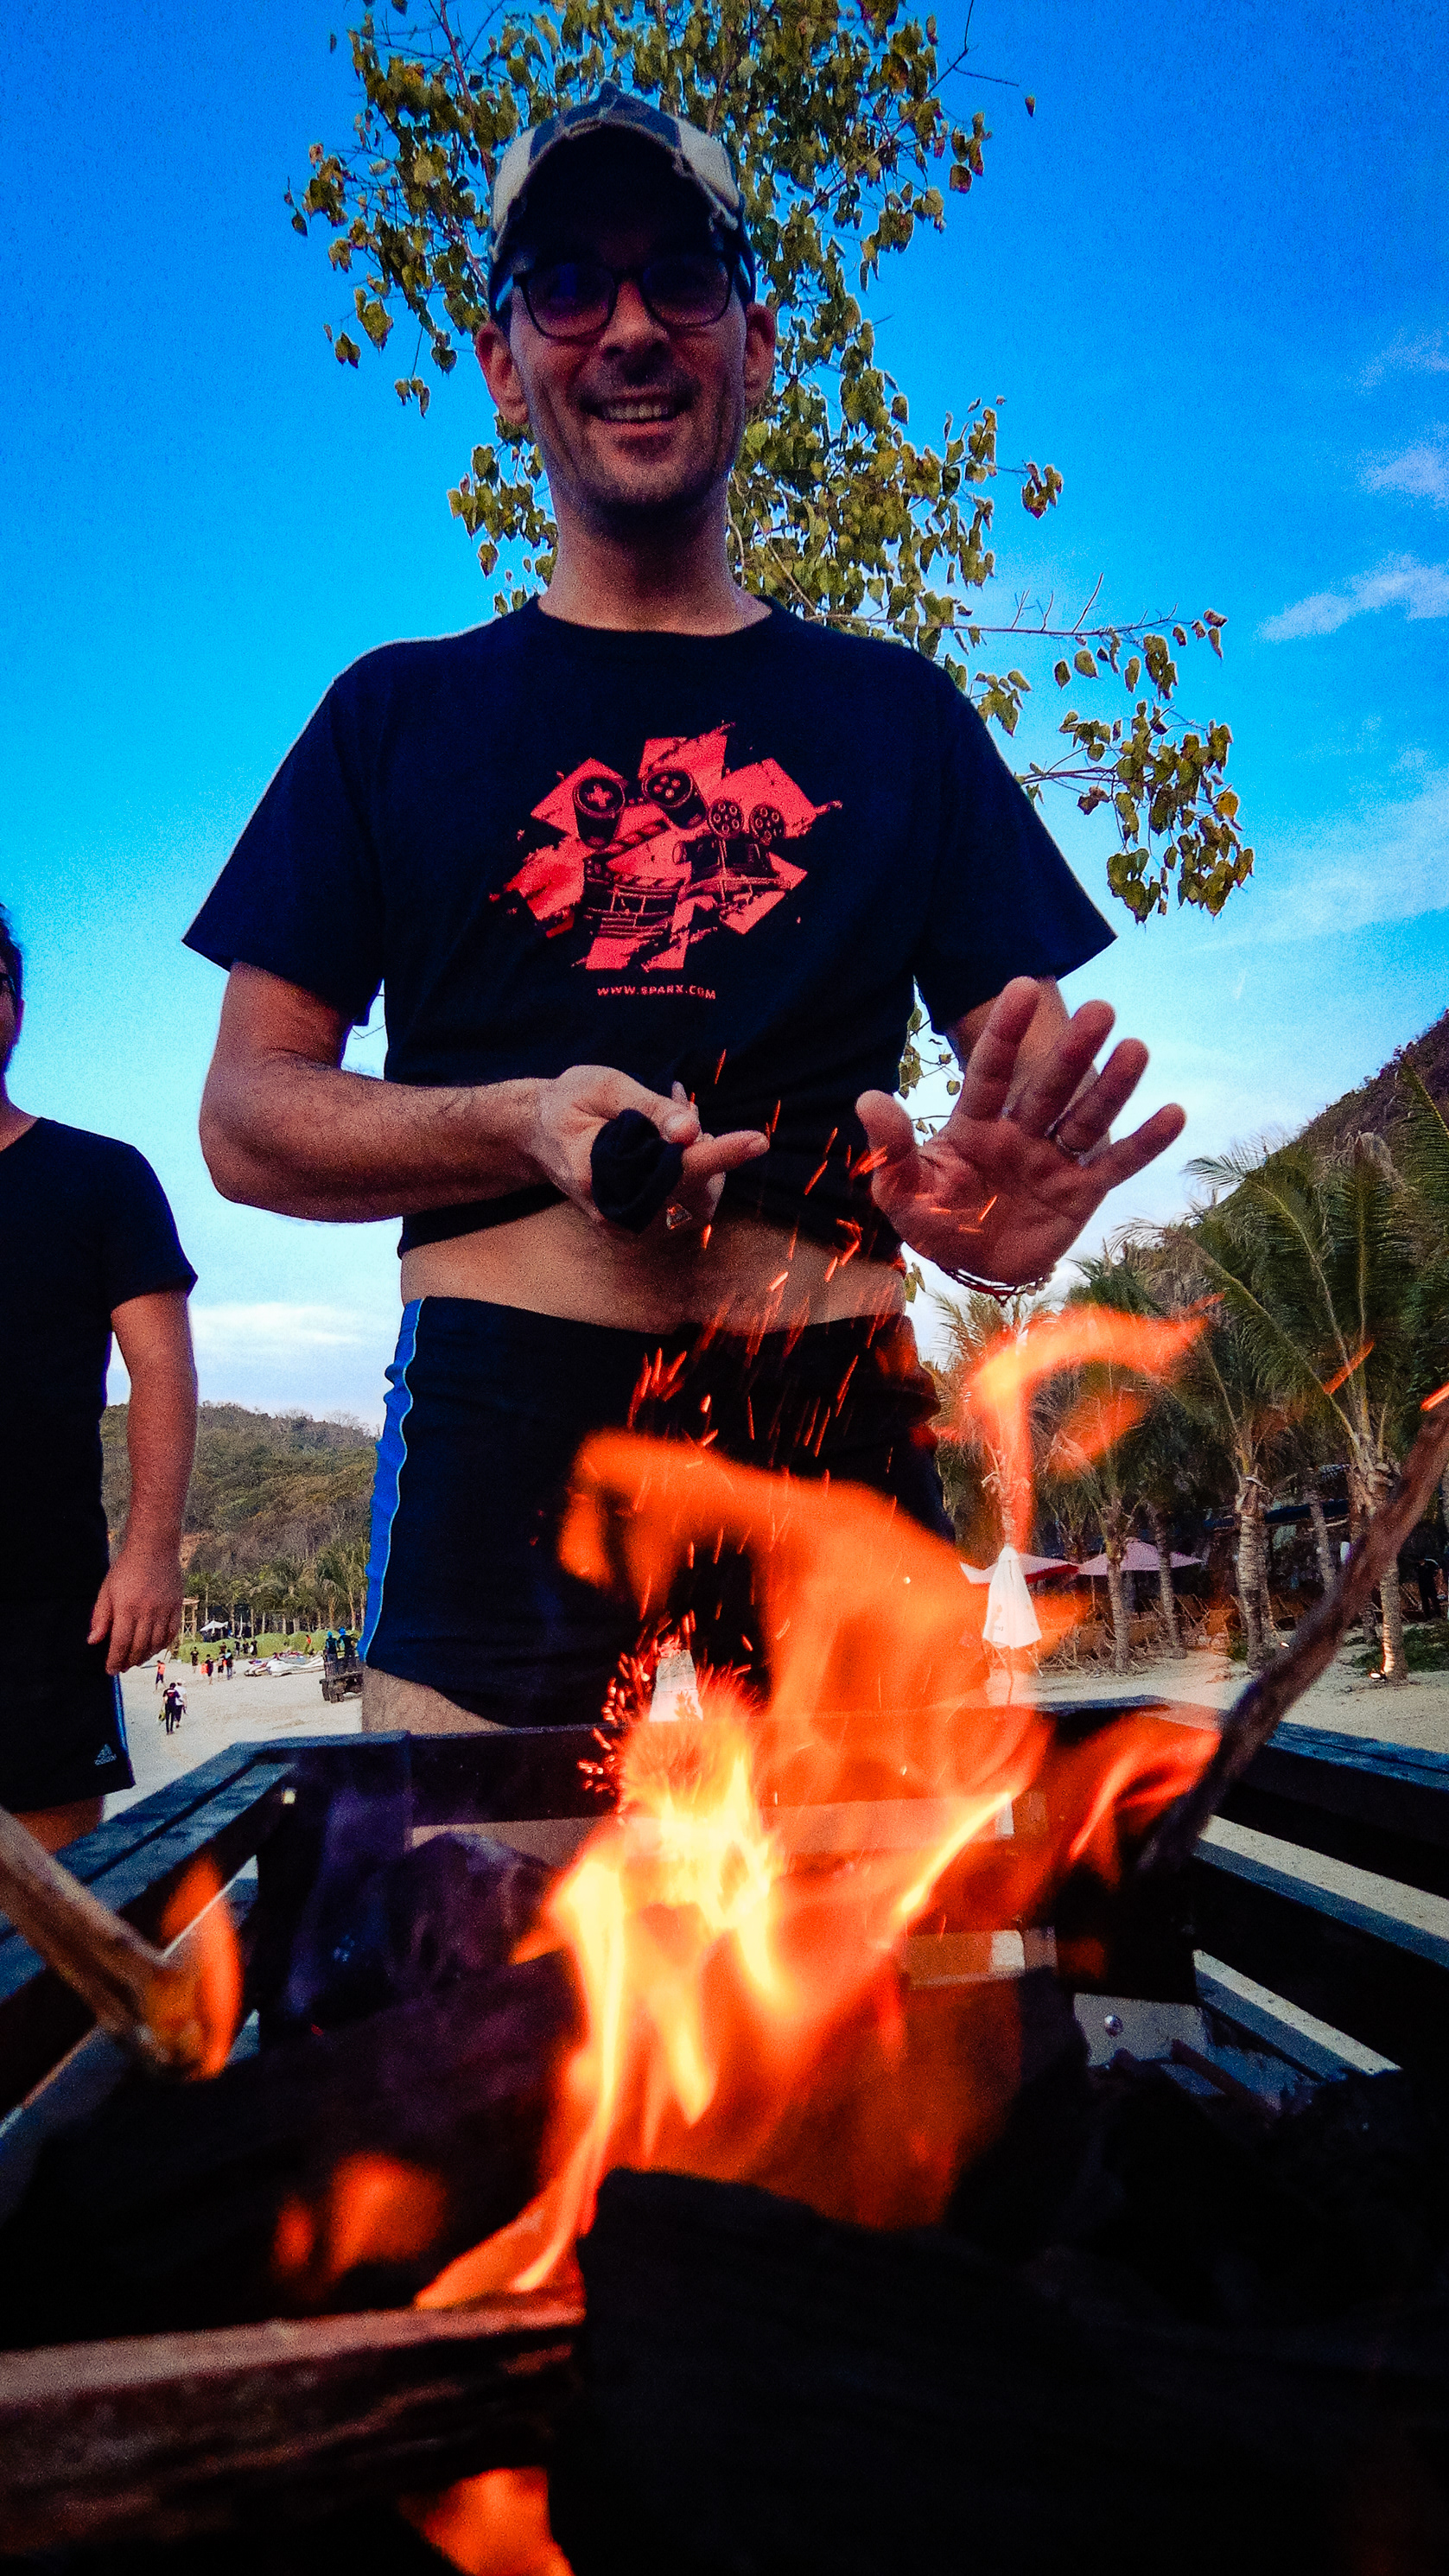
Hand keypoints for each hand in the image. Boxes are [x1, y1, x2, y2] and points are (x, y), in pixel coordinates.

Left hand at [89, 1536, 184, 1675]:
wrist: (154, 1547)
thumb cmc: (126, 1568)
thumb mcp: (106, 1590)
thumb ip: (100, 1617)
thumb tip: (93, 1641)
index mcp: (127, 1607)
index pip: (120, 1643)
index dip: (114, 1660)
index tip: (110, 1670)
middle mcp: (148, 1611)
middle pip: (139, 1647)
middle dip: (128, 1661)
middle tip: (122, 1667)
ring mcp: (165, 1610)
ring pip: (156, 1644)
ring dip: (145, 1656)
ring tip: (136, 1660)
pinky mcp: (177, 1606)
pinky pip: (172, 1633)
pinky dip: (162, 1645)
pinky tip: (154, 1648)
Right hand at [528, 1068, 766, 1233]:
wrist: (538, 1135)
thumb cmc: (568, 1103)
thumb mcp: (602, 1086)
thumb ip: (650, 1108)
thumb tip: (691, 1130)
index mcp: (596, 1173)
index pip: (672, 1170)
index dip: (718, 1154)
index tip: (759, 1140)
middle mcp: (612, 1211)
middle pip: (694, 1192)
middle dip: (707, 1149)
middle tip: (683, 1109)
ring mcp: (624, 1225)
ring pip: (697, 1204)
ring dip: (704, 1162)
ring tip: (675, 1124)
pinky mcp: (636, 1226)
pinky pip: (685, 1207)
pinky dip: (693, 1174)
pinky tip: (672, 1144)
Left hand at [856, 979, 1184, 1284]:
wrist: (972, 1267)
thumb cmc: (935, 1221)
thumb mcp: (902, 1192)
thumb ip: (890, 1149)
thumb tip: (867, 1097)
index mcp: (976, 1124)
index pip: (991, 1071)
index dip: (1005, 1033)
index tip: (1019, 987)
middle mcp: (1020, 1132)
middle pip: (1049, 1087)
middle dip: (1071, 1051)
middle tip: (1100, 1009)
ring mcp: (1054, 1160)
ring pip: (1087, 1118)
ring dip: (1112, 1086)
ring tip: (1136, 1049)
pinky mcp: (1081, 1193)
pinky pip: (1116, 1166)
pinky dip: (1144, 1144)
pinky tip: (1173, 1113)